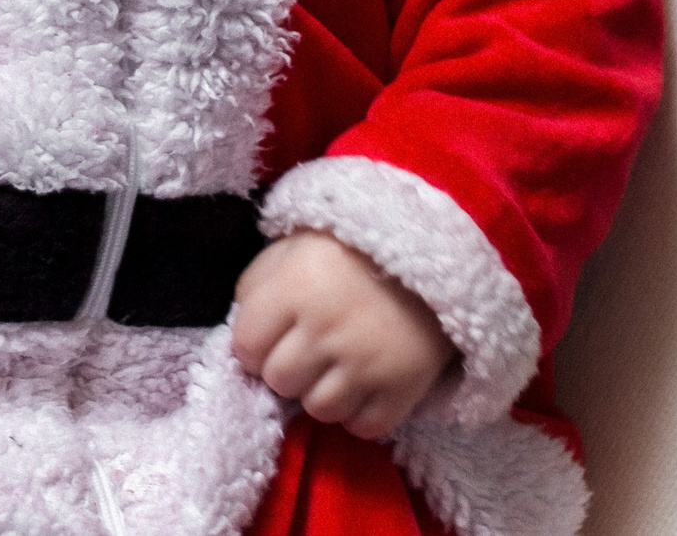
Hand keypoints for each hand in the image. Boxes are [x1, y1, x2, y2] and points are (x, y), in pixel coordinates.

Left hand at [230, 229, 454, 439]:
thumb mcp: (292, 248)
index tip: (270, 337)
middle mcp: (327, 330)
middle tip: (307, 352)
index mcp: (295, 288)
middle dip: (287, 370)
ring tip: (337, 368)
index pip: (246, 347)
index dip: (253, 346)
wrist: (433, 252)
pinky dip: (359, 413)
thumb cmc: (349, 251)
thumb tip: (243, 335)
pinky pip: (363, 427)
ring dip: (322, 393)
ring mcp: (366, 363)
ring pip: (319, 410)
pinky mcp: (402, 389)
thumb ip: (257, 286)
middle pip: (280, 382)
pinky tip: (363, 385)